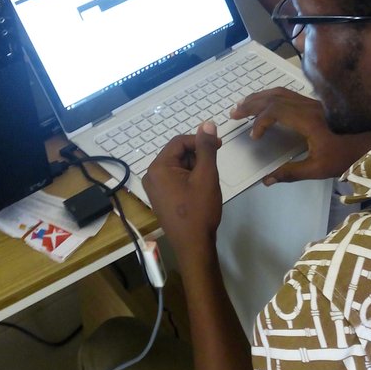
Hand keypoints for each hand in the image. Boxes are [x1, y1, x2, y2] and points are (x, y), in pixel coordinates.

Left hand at [142, 121, 222, 257]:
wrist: (193, 245)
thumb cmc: (199, 210)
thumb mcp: (206, 175)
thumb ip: (206, 148)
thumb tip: (207, 124)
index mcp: (158, 168)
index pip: (179, 142)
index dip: (200, 140)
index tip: (219, 145)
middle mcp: (151, 176)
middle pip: (177, 153)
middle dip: (197, 156)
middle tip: (213, 168)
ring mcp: (154, 189)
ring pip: (177, 166)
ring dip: (194, 168)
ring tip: (206, 182)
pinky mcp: (160, 199)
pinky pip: (174, 179)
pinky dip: (188, 179)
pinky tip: (199, 190)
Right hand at [230, 87, 370, 182]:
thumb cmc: (346, 157)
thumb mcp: (318, 169)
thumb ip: (291, 173)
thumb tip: (267, 180)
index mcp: (308, 121)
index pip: (275, 111)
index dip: (260, 121)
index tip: (254, 137)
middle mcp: (308, 106)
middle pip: (274, 97)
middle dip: (251, 104)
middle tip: (234, 114)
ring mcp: (312, 102)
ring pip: (281, 92)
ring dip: (260, 97)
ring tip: (243, 105)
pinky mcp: (315, 103)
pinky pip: (289, 94)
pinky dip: (272, 96)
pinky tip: (265, 102)